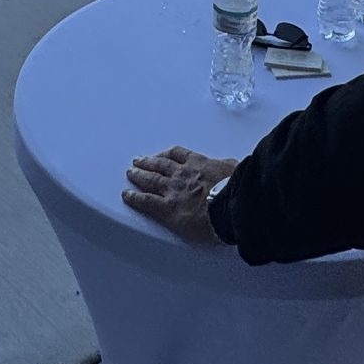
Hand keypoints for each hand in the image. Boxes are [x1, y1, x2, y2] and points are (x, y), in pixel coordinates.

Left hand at [123, 146, 238, 242]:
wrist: (229, 205)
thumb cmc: (236, 189)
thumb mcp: (236, 169)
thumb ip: (228, 166)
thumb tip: (231, 165)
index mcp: (199, 163)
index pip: (178, 154)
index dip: (167, 154)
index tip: (161, 155)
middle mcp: (182, 174)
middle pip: (160, 165)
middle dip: (148, 162)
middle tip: (138, 161)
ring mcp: (172, 190)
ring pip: (150, 180)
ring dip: (139, 175)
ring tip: (131, 173)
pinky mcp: (167, 208)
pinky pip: (146, 201)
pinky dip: (134, 198)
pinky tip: (127, 195)